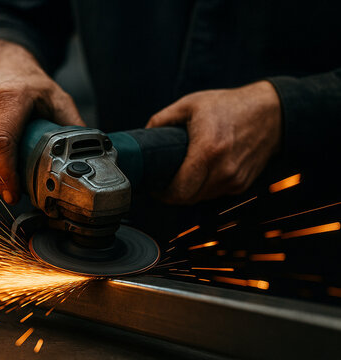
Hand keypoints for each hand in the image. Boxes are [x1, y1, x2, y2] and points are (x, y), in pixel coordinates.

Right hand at [0, 40, 84, 203]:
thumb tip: (85, 157)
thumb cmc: (33, 87)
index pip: (1, 142)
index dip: (6, 172)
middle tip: (16, 193)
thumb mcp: (59, 100)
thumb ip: (71, 127)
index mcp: (11, 98)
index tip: (14, 192)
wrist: (3, 66)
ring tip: (10, 178)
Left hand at [146, 81, 281, 203]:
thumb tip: (143, 136)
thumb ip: (161, 119)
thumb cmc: (230, 106)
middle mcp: (223, 170)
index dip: (162, 193)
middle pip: (187, 199)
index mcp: (208, 151)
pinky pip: (214, 193)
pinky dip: (203, 187)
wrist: (271, 113)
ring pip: (200, 198)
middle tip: (162, 182)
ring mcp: (234, 180)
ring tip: (181, 174)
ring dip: (188, 191)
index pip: (179, 190)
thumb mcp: (189, 104)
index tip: (154, 186)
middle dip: (171, 194)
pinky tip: (200, 172)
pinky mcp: (241, 185)